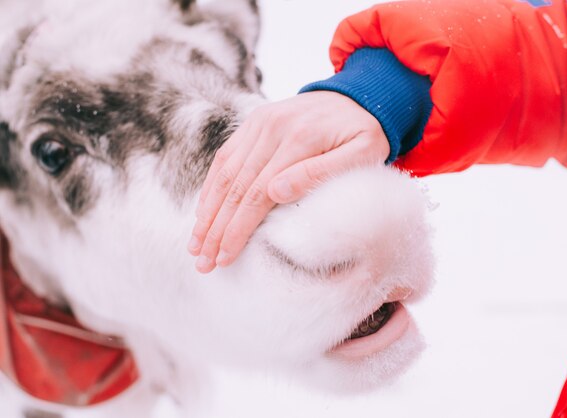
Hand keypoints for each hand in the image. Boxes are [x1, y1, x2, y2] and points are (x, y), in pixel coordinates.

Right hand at [188, 91, 389, 272]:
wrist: (361, 93)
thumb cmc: (366, 133)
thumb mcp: (362, 153)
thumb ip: (321, 172)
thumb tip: (276, 192)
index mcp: (299, 139)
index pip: (258, 193)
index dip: (238, 228)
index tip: (226, 256)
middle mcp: (272, 127)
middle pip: (236, 187)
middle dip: (216, 228)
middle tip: (203, 261)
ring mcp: (259, 122)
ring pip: (224, 172)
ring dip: (207, 211)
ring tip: (195, 244)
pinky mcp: (254, 121)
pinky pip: (225, 156)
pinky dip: (211, 186)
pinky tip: (204, 211)